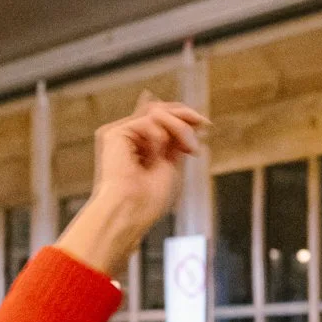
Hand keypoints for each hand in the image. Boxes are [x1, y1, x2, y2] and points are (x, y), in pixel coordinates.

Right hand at [59, 93, 208, 275]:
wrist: (131, 212)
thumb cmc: (148, 199)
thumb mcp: (172, 162)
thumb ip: (174, 139)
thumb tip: (185, 117)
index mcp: (140, 145)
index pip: (162, 117)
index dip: (184, 116)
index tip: (206, 125)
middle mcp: (129, 137)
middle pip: (159, 108)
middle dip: (184, 116)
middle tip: (203, 127)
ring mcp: (121, 135)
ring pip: (156, 111)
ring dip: (178, 126)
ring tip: (187, 147)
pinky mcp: (115, 134)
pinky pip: (148, 119)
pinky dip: (162, 134)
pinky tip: (159, 153)